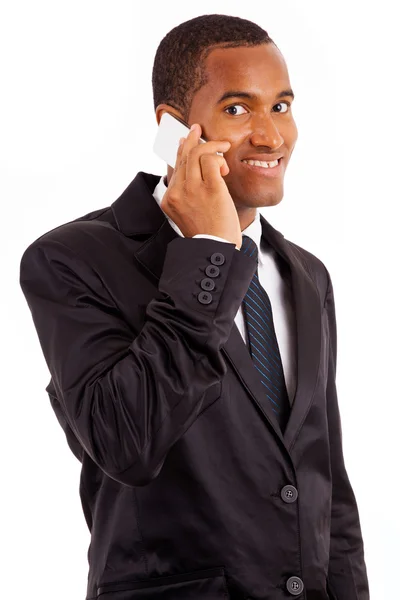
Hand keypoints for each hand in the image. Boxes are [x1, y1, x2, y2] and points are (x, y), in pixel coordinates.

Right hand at [160, 123, 241, 249]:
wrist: (215, 249)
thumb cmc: (208, 234)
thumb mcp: (189, 213)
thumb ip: (188, 193)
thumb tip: (196, 169)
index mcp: (169, 199)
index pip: (174, 167)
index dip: (181, 150)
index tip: (186, 139)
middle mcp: (177, 192)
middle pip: (183, 157)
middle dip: (193, 139)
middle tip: (198, 129)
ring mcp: (193, 190)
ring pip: (197, 154)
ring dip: (211, 146)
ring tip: (223, 145)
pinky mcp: (211, 189)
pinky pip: (212, 161)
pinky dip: (219, 157)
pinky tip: (226, 159)